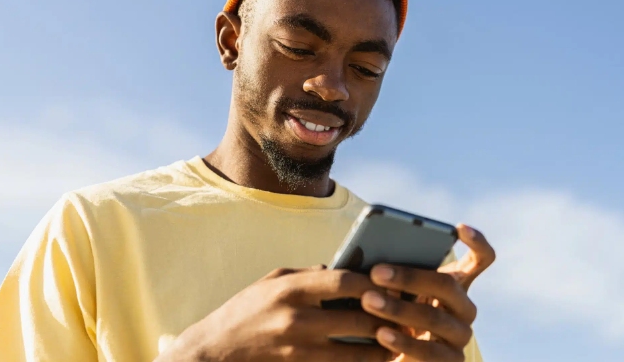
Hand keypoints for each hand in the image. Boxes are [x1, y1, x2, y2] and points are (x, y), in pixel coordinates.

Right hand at [155, 266, 394, 361]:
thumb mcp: (273, 281)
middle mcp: (297, 320)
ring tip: (400, 342)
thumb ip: (309, 275)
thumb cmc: (246, 310)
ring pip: (355, 354)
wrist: (215, 352)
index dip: (373, 283)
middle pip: (357, 320)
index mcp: (291, 289)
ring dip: (382, 349)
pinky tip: (376, 360)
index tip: (391, 283)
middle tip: (408, 315)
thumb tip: (343, 270)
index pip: (344, 282)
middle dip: (387, 319)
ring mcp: (298, 350)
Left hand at [361, 225, 494, 360]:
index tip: (459, 227)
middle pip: (446, 286)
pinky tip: (381, 334)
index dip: (476, 242)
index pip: (481, 259)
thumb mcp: (393, 291)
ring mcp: (460, 336)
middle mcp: (464, 308)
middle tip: (375, 271)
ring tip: (368, 301)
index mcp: (456, 283)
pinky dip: (403, 342)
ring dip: (398, 309)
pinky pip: (430, 353)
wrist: (396, 358)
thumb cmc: (392, 313)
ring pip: (435, 318)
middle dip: (409, 277)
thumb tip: (371, 260)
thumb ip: (393, 274)